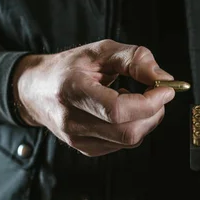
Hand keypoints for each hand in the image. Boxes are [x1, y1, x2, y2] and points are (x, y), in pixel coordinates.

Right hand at [12, 39, 175, 156]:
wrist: (35, 90)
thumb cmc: (69, 67)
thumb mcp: (100, 50)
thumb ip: (134, 59)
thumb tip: (164, 79)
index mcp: (72, 90)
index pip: (117, 110)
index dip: (149, 103)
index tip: (165, 89)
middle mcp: (72, 120)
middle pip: (127, 132)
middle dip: (154, 113)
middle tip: (158, 93)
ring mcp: (77, 139)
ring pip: (128, 140)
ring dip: (145, 120)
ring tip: (133, 98)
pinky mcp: (85, 149)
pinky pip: (122, 144)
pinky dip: (133, 127)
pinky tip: (122, 111)